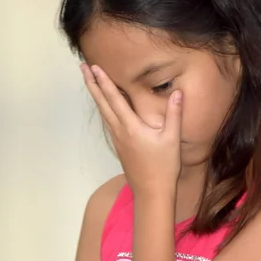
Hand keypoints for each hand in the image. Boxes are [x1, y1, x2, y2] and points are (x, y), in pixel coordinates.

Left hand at [81, 63, 182, 195]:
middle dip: (92, 84)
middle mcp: (120, 131)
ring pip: (103, 113)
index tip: (95, 68)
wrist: (151, 192)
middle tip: (82, 67)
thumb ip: (174, 114)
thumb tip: (178, 93)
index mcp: (131, 127)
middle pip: (102, 103)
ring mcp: (118, 140)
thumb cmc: (163, 167)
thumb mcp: (172, 140)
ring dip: (96, 95)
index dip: (104, 82)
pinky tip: (104, 106)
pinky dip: (103, 109)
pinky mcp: (120, 146)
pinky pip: (108, 122)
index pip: (115, 99)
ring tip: (90, 82)